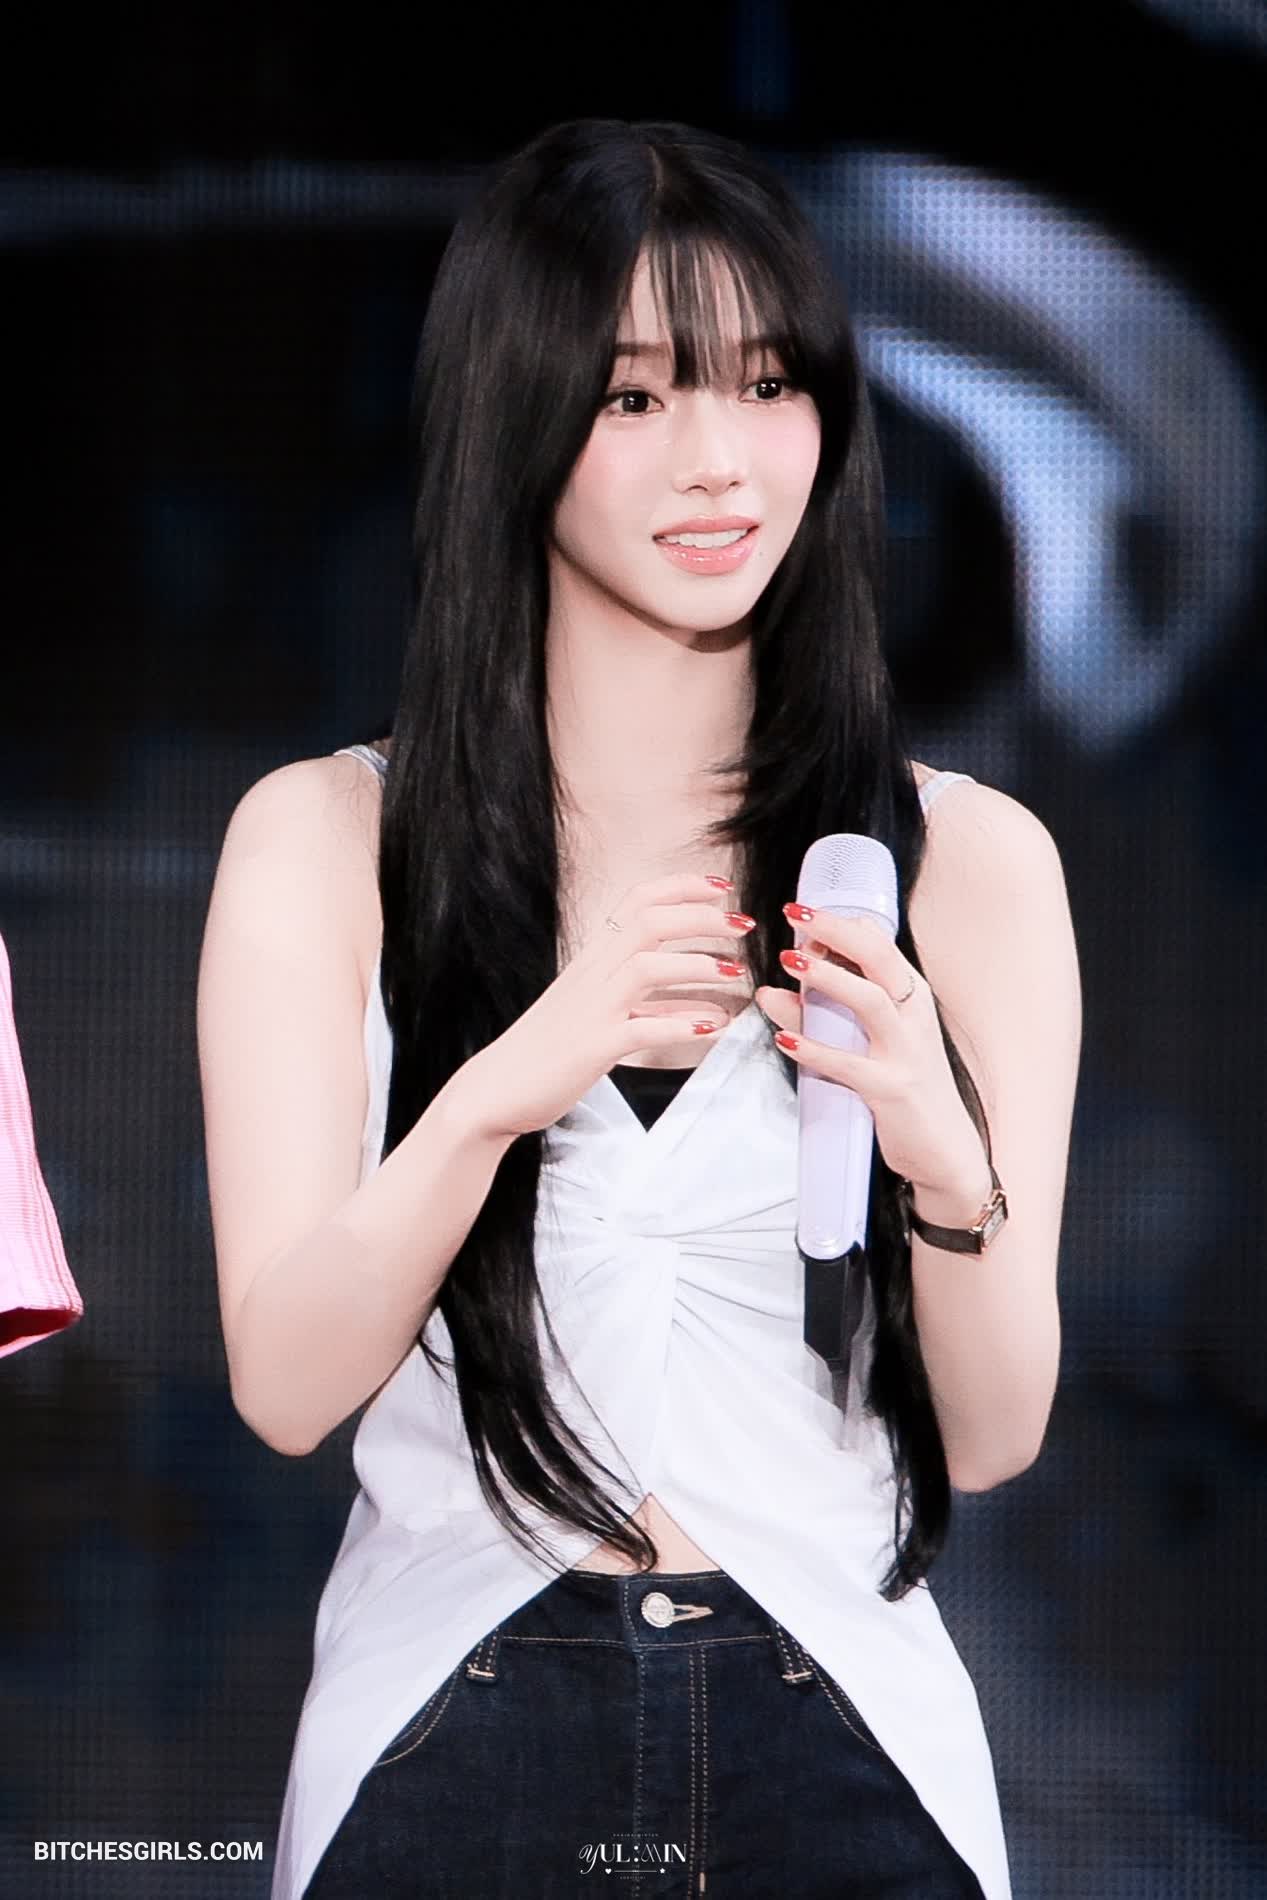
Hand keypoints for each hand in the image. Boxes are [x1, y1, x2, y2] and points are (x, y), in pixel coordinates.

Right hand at [452, 873, 754, 1141]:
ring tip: (735, 973)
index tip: (723, 888)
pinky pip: (642, 1028)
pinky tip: (713, 1028)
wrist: (495, 1090)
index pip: (637, 902)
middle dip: (701, 917)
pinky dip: (680, 1024)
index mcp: (592, 960)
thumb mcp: (599, 1015)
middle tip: (744, 925)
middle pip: (648, 922)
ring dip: (697, 965)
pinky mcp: (592, 1047)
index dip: (682, 888)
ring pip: (647, 967)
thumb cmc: (547, 1051)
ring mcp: (591, 1010)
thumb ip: (650, 1005)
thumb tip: (705, 1006)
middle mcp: (591, 975)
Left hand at [755, 905, 988, 1199]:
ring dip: (827, 978)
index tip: (803, 913)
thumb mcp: (871, 1042)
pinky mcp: (891, 1090)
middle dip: (835, 931)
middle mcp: (913, 1017)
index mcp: (911, 998)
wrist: (945, 1150)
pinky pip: (847, 1063)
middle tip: (794, 914)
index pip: (880, 945)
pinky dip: (813, 1048)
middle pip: (878, 957)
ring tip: (789, 961)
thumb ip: (828, 1014)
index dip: (840, 923)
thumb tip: (775, 988)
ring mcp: (905, 1053)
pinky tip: (783, 1037)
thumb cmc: (905, 1088)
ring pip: (869, 1000)